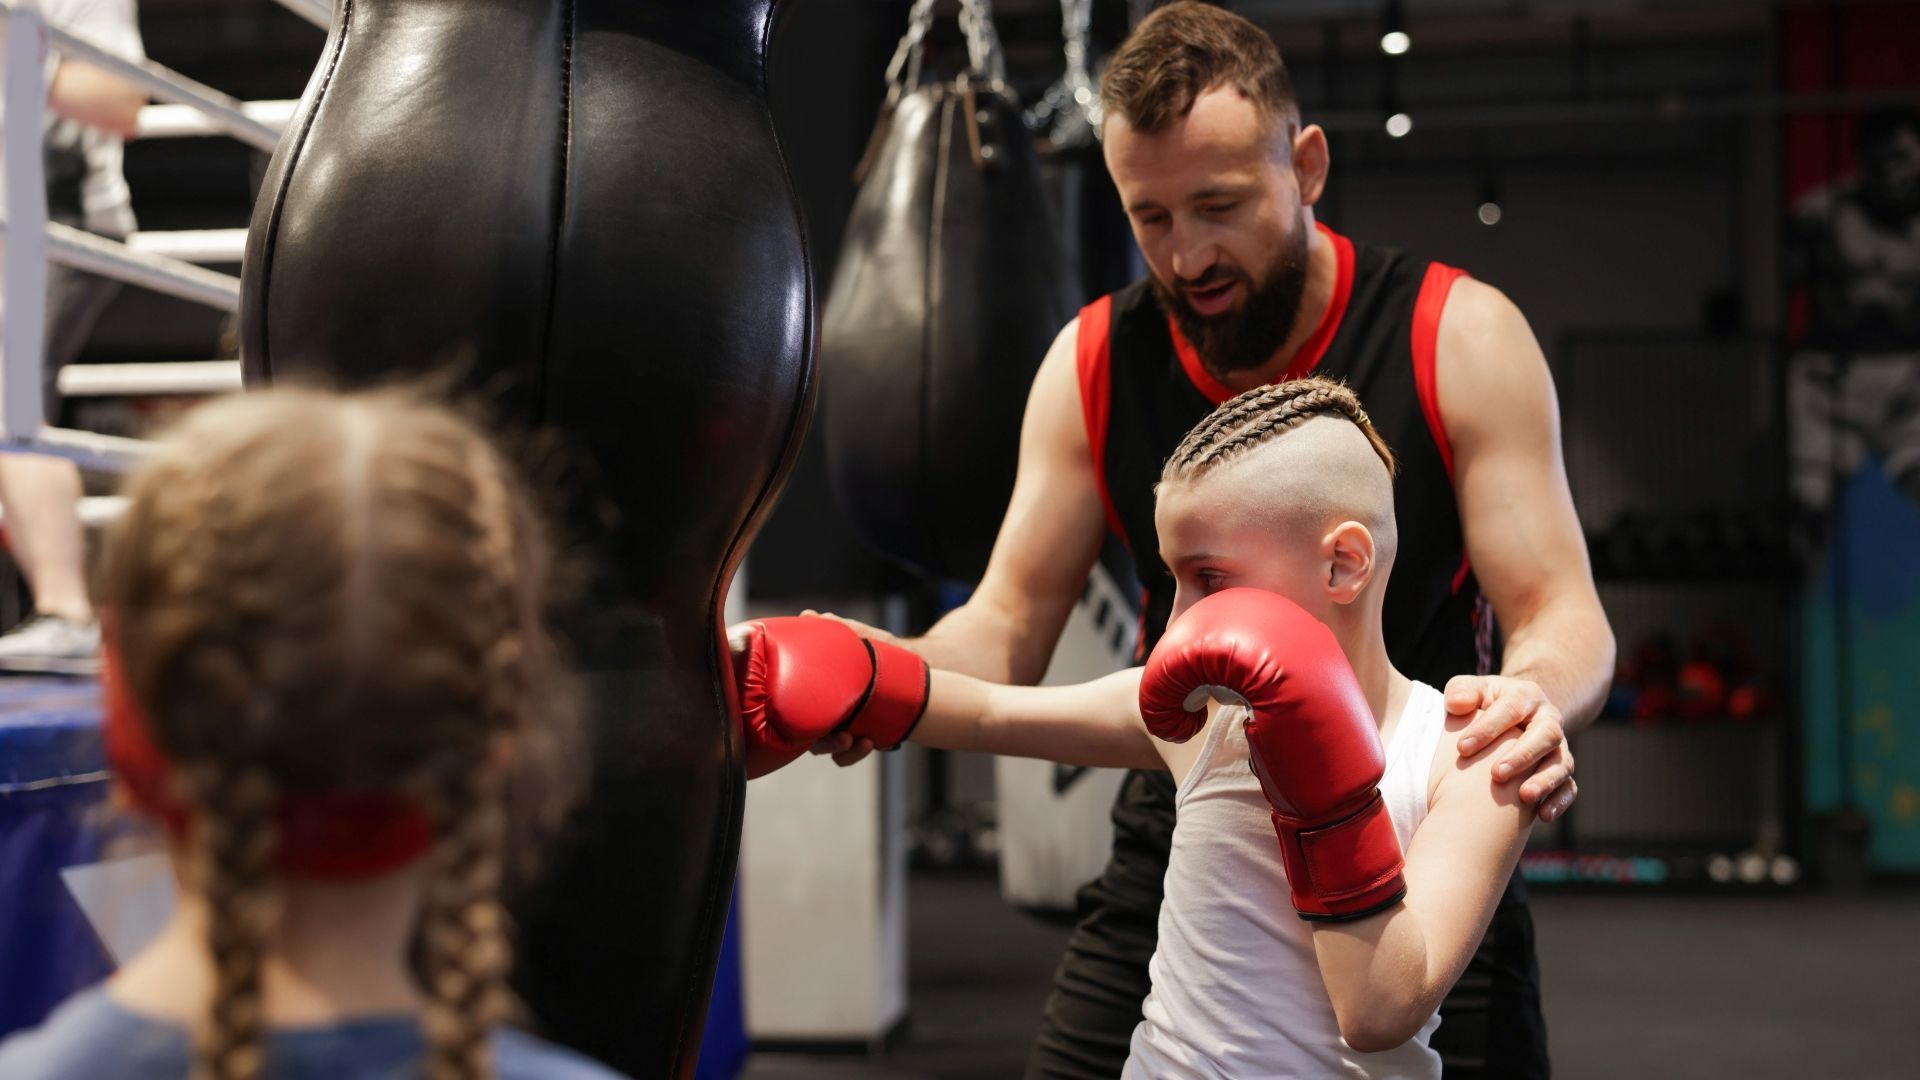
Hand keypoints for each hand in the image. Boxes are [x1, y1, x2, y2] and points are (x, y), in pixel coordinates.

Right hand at [796, 610, 894, 767]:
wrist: (910, 664)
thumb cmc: (877, 647)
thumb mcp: (859, 636)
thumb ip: (836, 628)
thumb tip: (809, 616)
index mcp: (817, 688)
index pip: (794, 705)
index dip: (792, 712)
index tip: (802, 711)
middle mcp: (823, 710)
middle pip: (807, 735)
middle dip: (822, 741)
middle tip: (841, 737)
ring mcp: (840, 726)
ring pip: (827, 749)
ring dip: (839, 751)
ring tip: (856, 741)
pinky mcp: (858, 737)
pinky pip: (848, 755)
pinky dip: (855, 753)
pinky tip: (870, 742)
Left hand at [1444, 674, 1577, 822]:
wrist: (1517, 714)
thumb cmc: (1485, 703)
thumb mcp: (1473, 690)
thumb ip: (1462, 691)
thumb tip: (1456, 704)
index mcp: (1526, 696)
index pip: (1511, 708)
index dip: (1488, 728)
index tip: (1462, 749)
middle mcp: (1548, 721)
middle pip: (1546, 734)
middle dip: (1523, 755)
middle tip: (1497, 774)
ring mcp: (1558, 747)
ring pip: (1562, 763)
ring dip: (1545, 781)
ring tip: (1525, 797)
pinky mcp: (1562, 771)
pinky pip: (1569, 787)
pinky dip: (1559, 801)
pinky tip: (1543, 816)